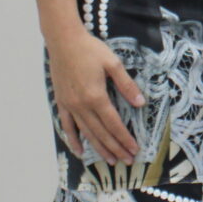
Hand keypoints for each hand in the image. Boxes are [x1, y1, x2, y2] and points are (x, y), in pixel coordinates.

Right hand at [48, 29, 144, 162]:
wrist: (63, 40)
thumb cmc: (89, 49)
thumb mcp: (113, 63)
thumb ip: (126, 85)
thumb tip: (141, 103)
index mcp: (96, 96)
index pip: (114, 124)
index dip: (125, 139)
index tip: (134, 150)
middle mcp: (82, 105)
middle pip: (101, 133)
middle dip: (116, 149)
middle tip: (127, 161)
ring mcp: (70, 106)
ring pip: (86, 133)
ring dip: (99, 148)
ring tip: (111, 160)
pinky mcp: (61, 102)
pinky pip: (67, 126)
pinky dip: (73, 140)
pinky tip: (80, 151)